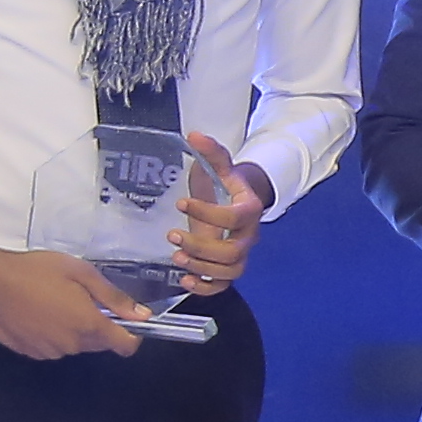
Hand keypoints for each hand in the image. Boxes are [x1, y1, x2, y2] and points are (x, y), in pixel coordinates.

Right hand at [0, 230, 152, 361]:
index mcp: (88, 325)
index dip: (131, 335)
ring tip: (55, 303)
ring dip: (74, 331)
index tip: (127, 322)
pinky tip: (39, 314)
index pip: (124, 346)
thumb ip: (115, 298)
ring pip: (74, 346)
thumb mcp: (82, 274)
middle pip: (99, 344)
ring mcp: (47, 351)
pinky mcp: (28, 352)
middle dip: (99, 327)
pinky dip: (52, 335)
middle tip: (82, 299)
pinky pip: (51, 347)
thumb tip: (142, 316)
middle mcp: (70, 345)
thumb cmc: (36, 271)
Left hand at [164, 132, 267, 294]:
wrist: (238, 202)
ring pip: (230, 271)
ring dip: (202, 267)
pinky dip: (205, 288)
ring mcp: (240, 255)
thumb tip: (193, 134)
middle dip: (201, 246)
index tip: (181, 203)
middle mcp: (249, 236)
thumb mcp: (220, 167)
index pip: (234, 217)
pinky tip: (185, 279)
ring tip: (176, 257)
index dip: (208, 213)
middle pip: (232, 251)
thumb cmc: (225, 186)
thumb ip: (211, 152)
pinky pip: (223, 286)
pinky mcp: (228, 269)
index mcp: (250, 210)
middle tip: (172, 236)